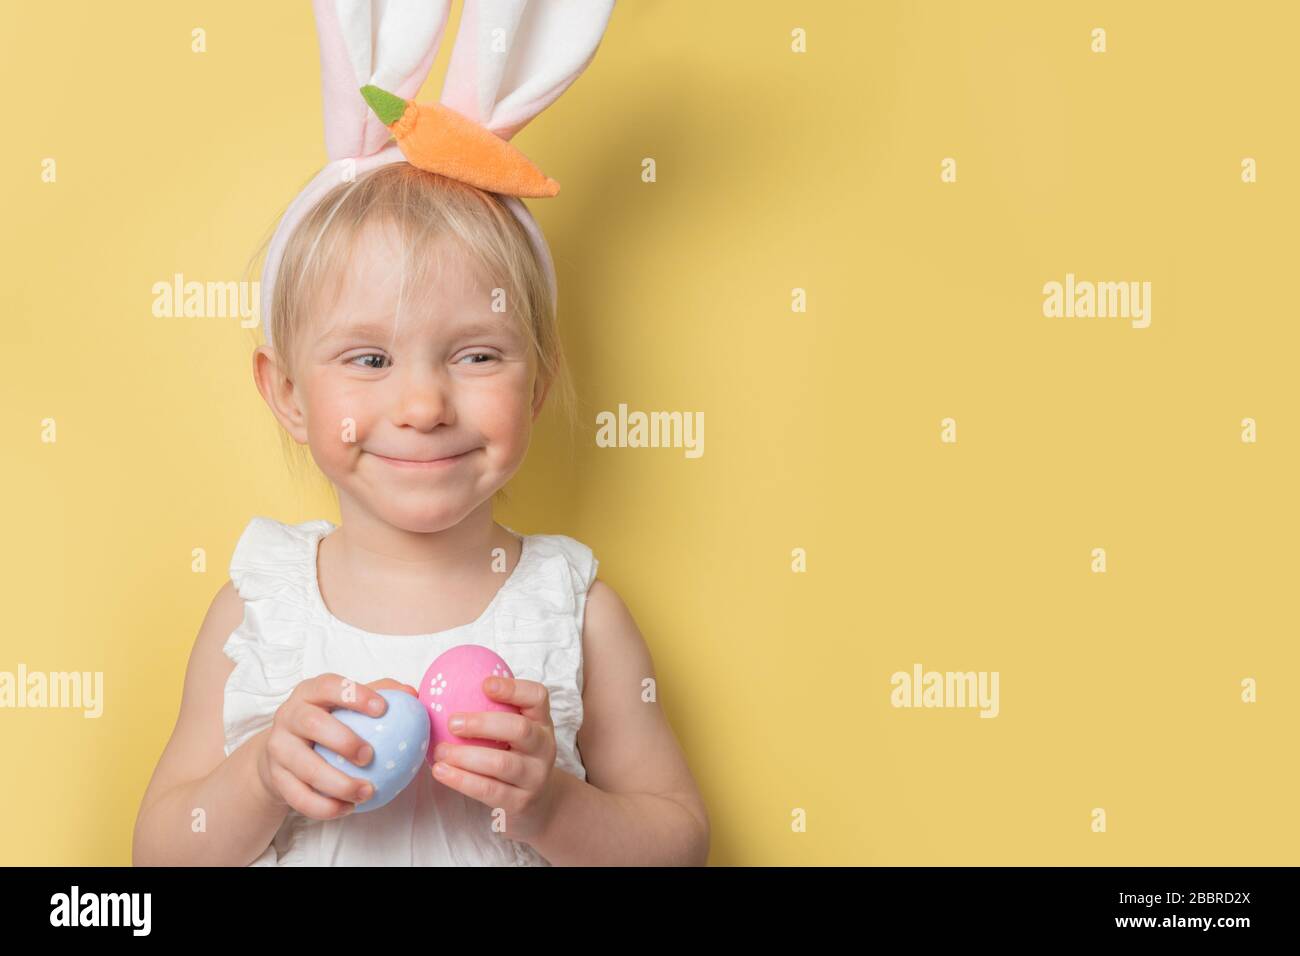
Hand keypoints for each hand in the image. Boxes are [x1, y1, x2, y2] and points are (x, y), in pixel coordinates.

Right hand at [256, 675, 418, 820]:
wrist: (281, 752)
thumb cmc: (326, 724)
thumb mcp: (346, 705)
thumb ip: (379, 694)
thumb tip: (412, 694)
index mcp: (310, 693)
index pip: (329, 686)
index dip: (355, 695)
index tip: (382, 709)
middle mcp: (289, 716)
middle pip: (312, 723)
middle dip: (343, 741)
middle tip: (370, 757)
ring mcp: (278, 748)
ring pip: (304, 766)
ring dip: (338, 783)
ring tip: (367, 792)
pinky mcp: (275, 779)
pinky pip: (298, 797)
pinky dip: (324, 807)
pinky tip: (348, 808)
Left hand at [430, 676, 561, 841]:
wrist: (538, 802)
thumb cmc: (513, 756)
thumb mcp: (513, 732)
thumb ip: (488, 710)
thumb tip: (430, 691)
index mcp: (541, 721)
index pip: (538, 696)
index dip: (513, 688)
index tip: (484, 684)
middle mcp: (544, 746)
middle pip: (520, 729)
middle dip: (483, 724)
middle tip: (451, 722)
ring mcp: (535, 776)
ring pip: (502, 763)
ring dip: (466, 756)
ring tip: (440, 751)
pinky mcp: (520, 802)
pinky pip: (489, 791)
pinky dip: (462, 780)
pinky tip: (441, 772)